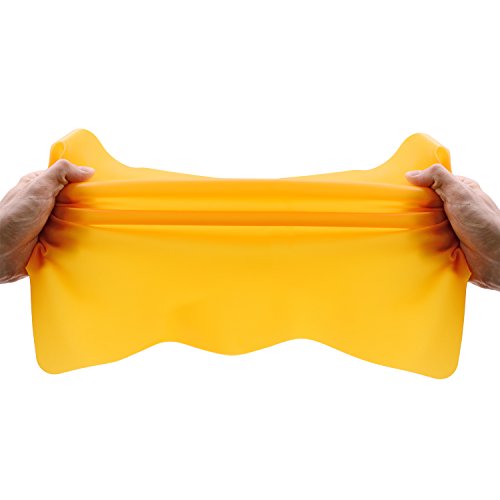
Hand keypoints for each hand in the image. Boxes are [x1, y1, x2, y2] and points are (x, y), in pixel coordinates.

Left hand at [0, 160, 94, 283]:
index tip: (99, 186)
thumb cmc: (12, 218)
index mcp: (40, 186)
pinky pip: (74, 238)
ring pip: (76, 220)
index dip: (83, 182)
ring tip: (95, 225)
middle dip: (86, 205)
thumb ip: (61, 173)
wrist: (2, 253)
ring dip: (84, 224)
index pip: (68, 180)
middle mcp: (45, 204)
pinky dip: (80, 239)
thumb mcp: (37, 188)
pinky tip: (87, 238)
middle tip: (99, 207)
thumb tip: (89, 170)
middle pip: (75, 201)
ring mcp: (50, 223)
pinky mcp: (54, 241)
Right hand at [405, 164, 499, 290]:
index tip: (401, 191)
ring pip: (422, 223)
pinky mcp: (444, 245)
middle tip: (402, 211)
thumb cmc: (484, 224)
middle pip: (423, 204)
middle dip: (413, 209)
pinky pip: (425, 241)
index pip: (431, 183)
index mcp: (459, 191)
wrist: (495, 258)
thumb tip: (411, 174)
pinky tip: (412, 241)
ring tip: (405, 228)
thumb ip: (438, 178)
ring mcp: (448, 227)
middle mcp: (453, 208)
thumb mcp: (460, 193)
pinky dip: (418, 242)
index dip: (416, 186)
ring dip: (415, 227)